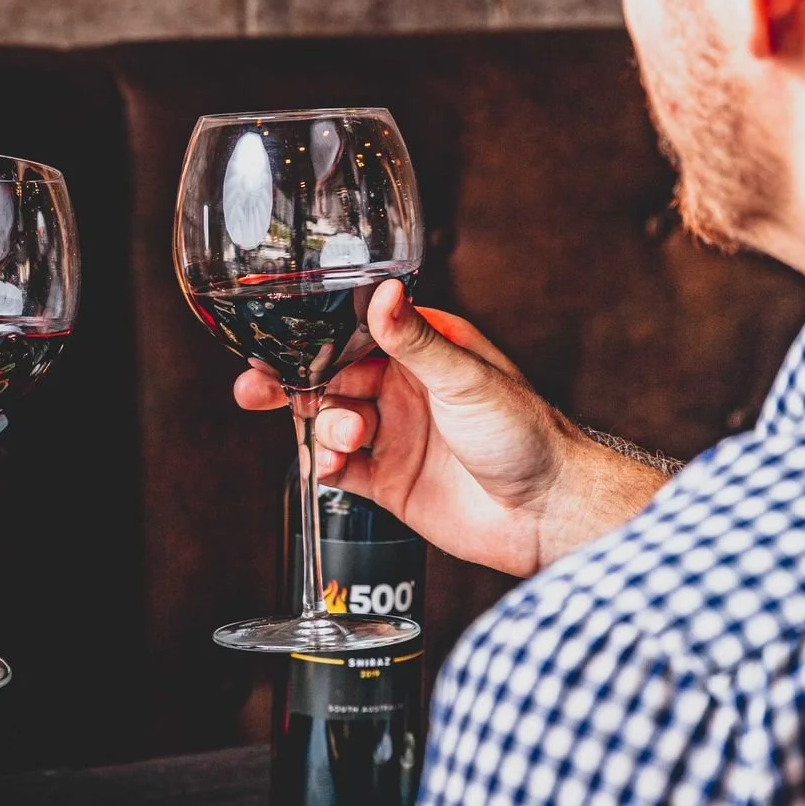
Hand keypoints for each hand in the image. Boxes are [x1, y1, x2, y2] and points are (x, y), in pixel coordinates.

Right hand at [233, 281, 667, 575]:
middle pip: (329, 378)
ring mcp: (394, 436)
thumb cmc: (525, 434)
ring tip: (343, 438)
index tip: (275, 342)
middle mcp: (403, 390)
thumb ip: (415, 340)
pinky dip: (325, 467)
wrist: (545, 512)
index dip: (311, 338)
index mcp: (424, 352)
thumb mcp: (464, 378)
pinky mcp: (388, 481)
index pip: (353, 335)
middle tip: (258, 389)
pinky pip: (339, 469)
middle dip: (294, 384)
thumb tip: (384, 293)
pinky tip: (329, 467)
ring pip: (329, 423)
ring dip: (323, 428)